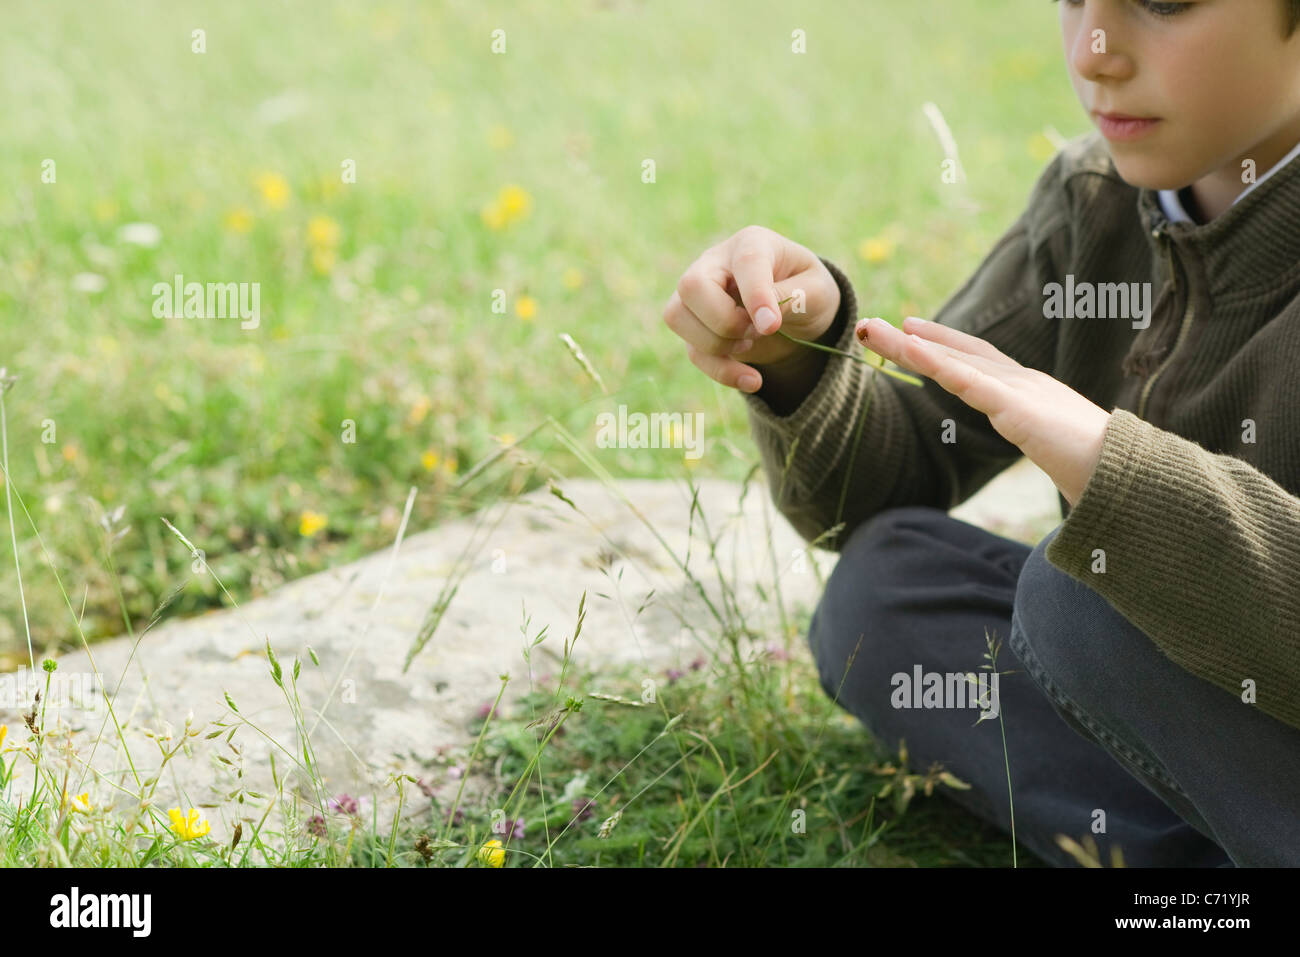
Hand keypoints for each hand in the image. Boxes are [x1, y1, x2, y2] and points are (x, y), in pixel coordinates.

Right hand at [663, 225, 840, 392]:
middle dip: (724, 321)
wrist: (798, 311)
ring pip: (677, 316)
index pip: (744, 262)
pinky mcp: (694, 326)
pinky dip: (722, 371)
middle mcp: (715, 263)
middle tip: (757, 330)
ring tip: (751, 342)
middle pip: (691, 286)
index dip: (755, 295)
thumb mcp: (817, 291)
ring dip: (717, 344)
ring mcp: (697, 294)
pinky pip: (693, 351)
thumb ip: (795, 297)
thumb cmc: (807, 290)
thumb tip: (764, 319)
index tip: (771, 326)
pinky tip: (752, 380)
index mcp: (752, 243)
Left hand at [855, 315, 1111, 505]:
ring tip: (871, 331)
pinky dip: (937, 361)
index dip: (943, 344)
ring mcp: (1020, 391)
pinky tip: (910, 348)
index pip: (978, 361)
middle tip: (870, 327)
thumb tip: (1058, 476)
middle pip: (957, 354)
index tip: (911, 332)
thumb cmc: (1104, 474)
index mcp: (1032, 393)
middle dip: (912, 340)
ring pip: (952, 361)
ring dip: (908, 346)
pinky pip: (967, 380)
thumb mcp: (1063, 457)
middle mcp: (1023, 383)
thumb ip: (1051, 454)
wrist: (1132, 480)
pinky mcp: (1017, 407)